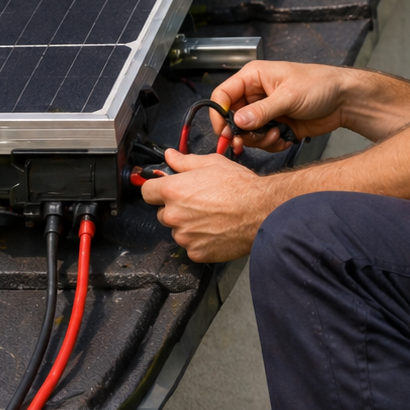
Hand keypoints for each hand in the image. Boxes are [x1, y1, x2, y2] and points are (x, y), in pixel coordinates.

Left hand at [138, 149, 279, 261]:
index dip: (156, 189)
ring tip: (211, 217)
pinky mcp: (196, 253)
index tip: (164, 190)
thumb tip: (170, 156)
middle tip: (199, 203)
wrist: (262, 211)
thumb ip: (184, 161)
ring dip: (188, 226)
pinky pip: (191, 246)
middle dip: (176, 209)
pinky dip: (200, 241)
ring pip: (178, 231)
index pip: (147, 192)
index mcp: (173, 191)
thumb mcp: (211, 163)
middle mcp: (174, 215)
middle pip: (162, 213)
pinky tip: (216, 230)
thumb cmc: (240, 186)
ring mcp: (184, 236)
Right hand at [209, 60, 350, 151]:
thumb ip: (262, 111)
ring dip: (260, 139)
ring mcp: (265, 111)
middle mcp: (256, 94)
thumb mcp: (289, 96)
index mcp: (253, 77)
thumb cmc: (320, 85)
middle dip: (241, 132)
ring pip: (247, 132)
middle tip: (247, 142)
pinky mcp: (276, 126)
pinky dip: (271, 144)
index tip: (224, 131)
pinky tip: (285, 138)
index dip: (220, 113)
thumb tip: (238, 121)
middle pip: (232, 117)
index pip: (223, 94)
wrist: (344, 100)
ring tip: (278, 135)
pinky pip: (262, 140)